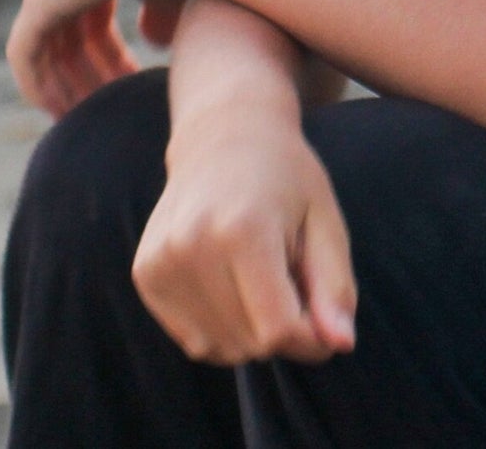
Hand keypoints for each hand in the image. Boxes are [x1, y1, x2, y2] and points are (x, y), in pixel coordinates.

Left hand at [7, 0, 194, 115]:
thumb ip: (161, 14)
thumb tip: (149, 40)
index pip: (91, 23)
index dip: (109, 62)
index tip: (129, 93)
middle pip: (67, 41)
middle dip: (88, 81)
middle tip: (110, 118)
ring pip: (46, 53)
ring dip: (66, 90)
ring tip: (91, 124)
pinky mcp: (40, 1)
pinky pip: (27, 57)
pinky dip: (40, 87)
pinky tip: (62, 115)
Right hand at [136, 110, 356, 364]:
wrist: (223, 136)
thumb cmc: (285, 178)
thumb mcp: (325, 220)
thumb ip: (335, 286)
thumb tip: (340, 345)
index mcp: (243, 230)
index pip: (277, 329)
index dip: (310, 336)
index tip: (322, 313)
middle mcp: (193, 246)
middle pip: (249, 343)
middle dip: (281, 330)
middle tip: (290, 281)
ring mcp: (162, 261)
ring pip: (219, 348)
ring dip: (249, 333)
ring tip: (258, 278)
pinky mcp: (145, 273)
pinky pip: (192, 339)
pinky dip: (220, 328)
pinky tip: (229, 283)